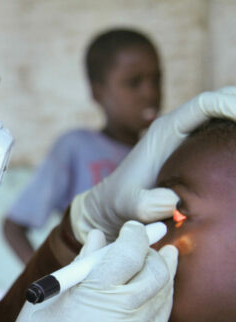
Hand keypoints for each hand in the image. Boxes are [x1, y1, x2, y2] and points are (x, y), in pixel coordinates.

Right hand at [0, 221, 177, 321]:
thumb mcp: (53, 295)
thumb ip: (82, 263)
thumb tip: (99, 237)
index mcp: (95, 296)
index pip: (130, 253)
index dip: (135, 234)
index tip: (131, 227)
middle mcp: (122, 316)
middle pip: (155, 272)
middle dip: (152, 251)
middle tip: (143, 242)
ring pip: (164, 294)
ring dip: (163, 271)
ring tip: (158, 257)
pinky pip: (161, 317)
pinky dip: (162, 296)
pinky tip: (154, 288)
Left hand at [70, 86, 235, 242]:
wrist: (112, 202)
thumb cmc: (120, 202)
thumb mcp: (132, 206)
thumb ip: (148, 205)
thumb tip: (174, 203)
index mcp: (165, 131)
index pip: (204, 103)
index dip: (232, 104)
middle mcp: (177, 126)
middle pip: (220, 100)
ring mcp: (184, 135)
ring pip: (222, 112)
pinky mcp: (189, 147)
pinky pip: (219, 128)